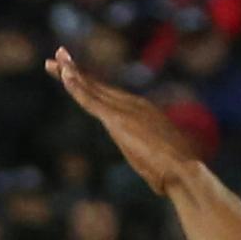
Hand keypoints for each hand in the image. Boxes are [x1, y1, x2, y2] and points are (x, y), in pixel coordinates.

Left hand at [45, 47, 198, 194]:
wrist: (187, 171)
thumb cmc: (179, 175)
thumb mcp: (164, 166)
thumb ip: (158, 168)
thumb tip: (161, 182)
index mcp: (144, 114)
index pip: (112, 96)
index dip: (93, 85)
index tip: (77, 75)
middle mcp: (135, 106)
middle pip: (99, 86)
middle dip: (76, 72)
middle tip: (58, 56)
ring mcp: (126, 111)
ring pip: (93, 89)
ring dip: (71, 74)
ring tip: (54, 61)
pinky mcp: (118, 120)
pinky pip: (91, 100)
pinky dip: (77, 88)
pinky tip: (65, 76)